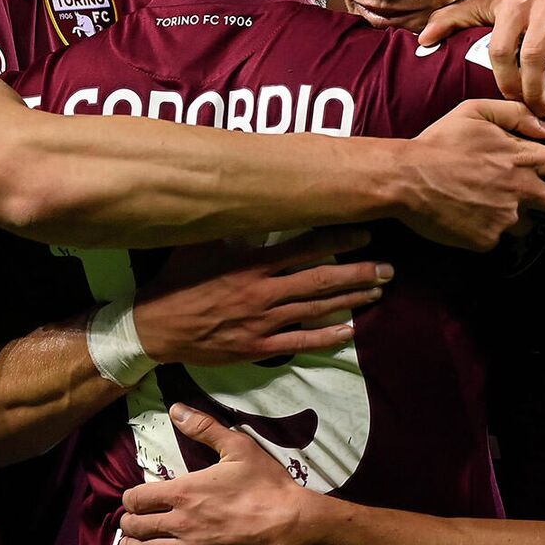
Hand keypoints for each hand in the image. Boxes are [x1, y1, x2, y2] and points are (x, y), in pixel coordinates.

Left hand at [119, 404, 299, 544]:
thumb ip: (204, 428)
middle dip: (129, 522)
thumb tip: (175, 410)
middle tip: (130, 521)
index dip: (130, 498)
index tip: (133, 498)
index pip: (138, 497)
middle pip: (138, 526)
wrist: (289, 525)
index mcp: (183, 492)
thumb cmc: (265, 485)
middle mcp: (180, 522)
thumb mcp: (237, 447)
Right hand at [134, 228, 387, 364]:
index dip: (338, 238)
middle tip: (389, 268)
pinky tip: (350, 332)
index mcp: (252, 263)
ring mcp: (263, 322)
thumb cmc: (177, 281)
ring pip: (317, 309)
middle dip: (359, 273)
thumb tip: (251, 197)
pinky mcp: (258, 347)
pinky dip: (327, 337)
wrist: (155, 329)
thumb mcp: (200, 244)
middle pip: (321, 279)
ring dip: (351, 300)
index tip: (365, 232)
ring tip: (380, 292)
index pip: (305, 246)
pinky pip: (300, 341)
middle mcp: (263, 292)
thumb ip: (230, 225)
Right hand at [401, 99, 544, 250]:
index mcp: (522, 158)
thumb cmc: (439, 142)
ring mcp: (505, 220)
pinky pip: (499, 237)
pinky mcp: (487, 241)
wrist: (405, 179)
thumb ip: (516, 114)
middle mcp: (521, 192)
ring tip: (493, 201)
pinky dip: (490, 227)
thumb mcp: (475, 111)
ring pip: (531, 224)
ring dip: (521, 215)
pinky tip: (470, 212)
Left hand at [419, 0, 544, 114]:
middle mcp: (544, 5)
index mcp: (513, 6)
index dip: (504, 78)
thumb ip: (455, 20)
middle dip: (534, 87)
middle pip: (535, 53)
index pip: (502, 49)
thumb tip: (422, 39)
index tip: (510, 99)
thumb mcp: (489, 4)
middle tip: (537, 112)